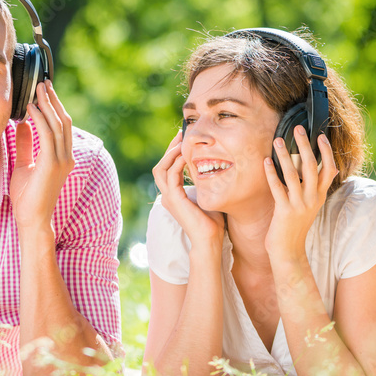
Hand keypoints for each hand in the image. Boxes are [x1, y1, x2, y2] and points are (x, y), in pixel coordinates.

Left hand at [10, 81, 75, 233]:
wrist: (31, 220)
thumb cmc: (27, 197)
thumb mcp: (24, 164)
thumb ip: (26, 144)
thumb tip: (21, 124)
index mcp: (62, 157)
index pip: (61, 125)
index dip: (54, 106)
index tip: (44, 92)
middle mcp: (66, 157)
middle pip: (63, 120)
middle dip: (53, 100)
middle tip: (43, 83)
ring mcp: (62, 161)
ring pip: (58, 125)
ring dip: (47, 105)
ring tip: (38, 90)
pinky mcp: (52, 165)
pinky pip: (47, 135)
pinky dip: (39, 119)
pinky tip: (31, 109)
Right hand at [152, 130, 224, 250]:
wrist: (210, 240)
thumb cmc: (212, 223)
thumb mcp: (207, 197)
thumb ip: (205, 184)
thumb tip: (215, 169)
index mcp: (173, 195)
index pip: (167, 169)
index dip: (173, 154)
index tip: (183, 140)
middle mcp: (167, 195)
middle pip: (160, 165)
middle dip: (170, 148)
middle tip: (181, 134)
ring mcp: (168, 197)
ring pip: (161, 168)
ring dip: (171, 154)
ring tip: (182, 143)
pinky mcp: (173, 199)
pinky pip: (171, 175)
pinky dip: (177, 163)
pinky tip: (188, 156)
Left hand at [263, 125, 338, 261]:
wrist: (289, 251)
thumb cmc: (295, 226)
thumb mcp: (309, 206)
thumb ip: (314, 189)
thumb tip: (323, 170)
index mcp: (320, 196)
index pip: (329, 169)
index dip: (326, 152)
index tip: (320, 135)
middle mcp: (313, 198)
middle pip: (311, 166)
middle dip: (304, 145)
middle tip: (297, 128)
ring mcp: (299, 204)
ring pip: (293, 174)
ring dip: (284, 155)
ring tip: (277, 140)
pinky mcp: (284, 210)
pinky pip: (277, 187)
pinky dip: (271, 173)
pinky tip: (265, 161)